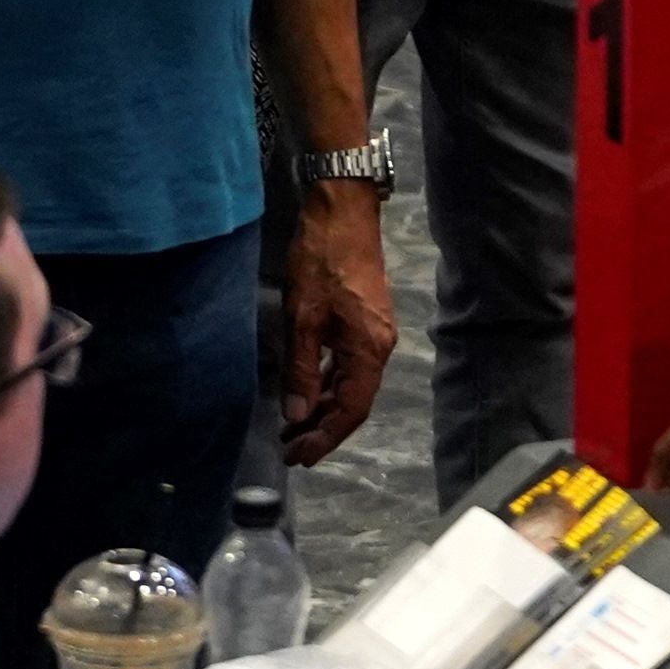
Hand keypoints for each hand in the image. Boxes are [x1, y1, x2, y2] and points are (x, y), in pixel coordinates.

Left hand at [279, 182, 395, 470]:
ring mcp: (374, 334)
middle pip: (354, 401)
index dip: (326, 436)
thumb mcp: (302, 318)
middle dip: (323, 428)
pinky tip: (307, 391)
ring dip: (323, 408)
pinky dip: (327, 384)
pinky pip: (348, 366)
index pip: (351, 409)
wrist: (343, 213)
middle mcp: (379, 347)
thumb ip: (300, 369)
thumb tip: (298, 415)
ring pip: (350, 384)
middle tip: (290, 448)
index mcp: (369, 350)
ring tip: (293, 428)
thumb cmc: (321, 261)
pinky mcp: (364, 322)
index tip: (299, 455)